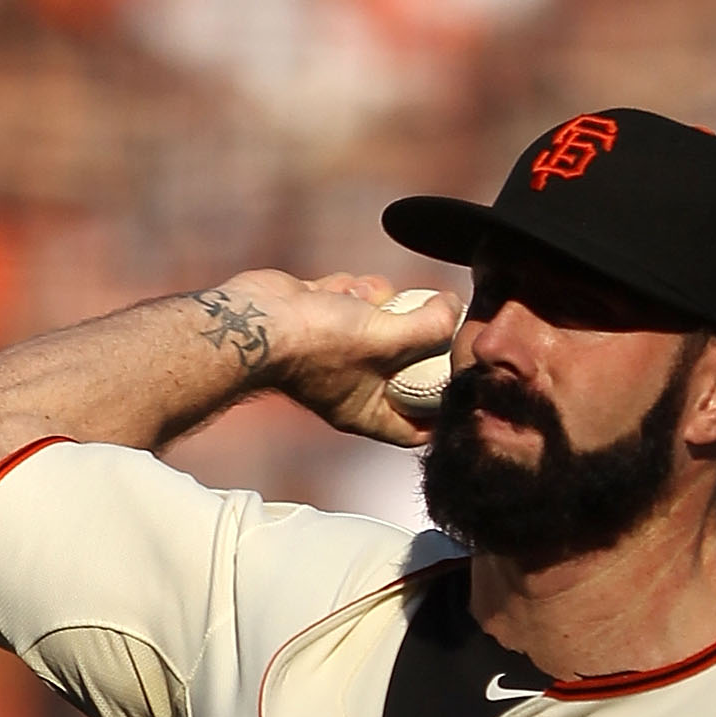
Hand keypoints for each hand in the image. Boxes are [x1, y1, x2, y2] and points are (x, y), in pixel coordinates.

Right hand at [246, 271, 462, 448]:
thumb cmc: (316, 342)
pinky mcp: (320, 318)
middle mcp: (351, 387)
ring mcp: (335, 352)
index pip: (416, 427)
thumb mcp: (387, 338)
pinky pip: (353, 301)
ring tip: (363, 299)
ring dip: (379, 302)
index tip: (461, 382)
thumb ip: (429, 328)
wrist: (255, 318)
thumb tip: (454, 308)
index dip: (441, 410)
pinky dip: (351, 288)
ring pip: (381, 323)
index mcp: (367, 412)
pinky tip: (337, 289)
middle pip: (404, 368)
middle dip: (413, 337)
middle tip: (424, 316)